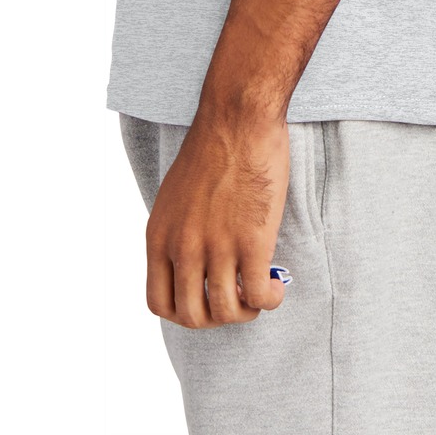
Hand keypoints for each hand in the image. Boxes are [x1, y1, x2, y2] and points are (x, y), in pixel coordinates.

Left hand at [145, 106, 291, 327]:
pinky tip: (276, 287)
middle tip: (237, 299)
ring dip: (246, 312)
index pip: (159, 303)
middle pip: (192, 315)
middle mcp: (184, 247)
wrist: (238, 118)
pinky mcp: (252, 241)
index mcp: (160, 236)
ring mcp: (217, 246)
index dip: (184, 313)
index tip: (205, 301)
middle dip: (217, 317)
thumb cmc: (212, 148)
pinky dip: (269, 300)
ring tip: (259, 293)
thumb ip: (177, 233)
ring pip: (226, 311)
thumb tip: (190, 264)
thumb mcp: (174, 197)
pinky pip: (258, 296)